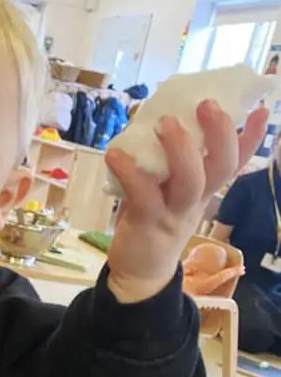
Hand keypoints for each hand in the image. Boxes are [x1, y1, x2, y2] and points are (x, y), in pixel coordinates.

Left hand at [105, 102, 268, 302]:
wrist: (139, 272)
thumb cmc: (154, 220)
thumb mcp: (171, 191)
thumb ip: (174, 163)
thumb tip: (171, 118)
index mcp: (205, 189)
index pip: (235, 162)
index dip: (251, 138)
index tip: (260, 110)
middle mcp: (196, 200)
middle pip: (220, 167)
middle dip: (219, 133)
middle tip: (206, 104)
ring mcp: (174, 213)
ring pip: (189, 181)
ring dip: (180, 148)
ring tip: (165, 122)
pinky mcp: (147, 223)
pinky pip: (143, 194)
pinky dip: (129, 171)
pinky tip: (115, 153)